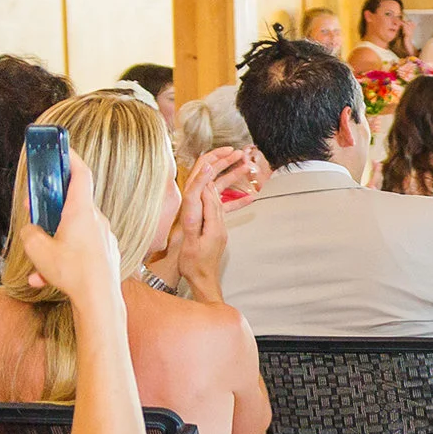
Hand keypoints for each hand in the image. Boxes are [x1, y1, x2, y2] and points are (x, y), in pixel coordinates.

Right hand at [16, 154, 124, 306]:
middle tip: (35, 209)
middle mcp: (96, 220)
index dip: (71, 157)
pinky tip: (46, 279)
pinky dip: (63, 259)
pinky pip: (80, 250)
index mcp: (81, 211)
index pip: (80, 174)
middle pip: (72, 203)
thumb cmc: (72, 272)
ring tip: (37, 265)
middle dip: (51, 206)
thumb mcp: (37, 249)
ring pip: (72, 232)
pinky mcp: (106, 253)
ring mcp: (104, 236)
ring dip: (53, 243)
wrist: (100, 300)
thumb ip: (30, 233)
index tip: (63, 148)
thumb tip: (32, 230)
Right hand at [166, 147, 244, 296]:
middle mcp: (219, 224)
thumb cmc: (193, 265)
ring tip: (241, 163)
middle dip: (224, 172)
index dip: (206, 180)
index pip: (209, 198)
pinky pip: (222, 209)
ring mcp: (219, 227)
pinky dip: (226, 197)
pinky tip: (241, 192)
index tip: (207, 162)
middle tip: (234, 152)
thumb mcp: (191, 245)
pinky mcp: (217, 230)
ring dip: (229, 179)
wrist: (204, 281)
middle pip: (220, 193)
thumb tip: (195, 202)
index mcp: (212, 225)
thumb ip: (194, 223)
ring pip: (223, 199)